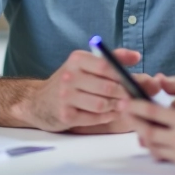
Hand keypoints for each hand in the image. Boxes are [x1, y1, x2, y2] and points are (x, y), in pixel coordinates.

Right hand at [11, 48, 143, 131]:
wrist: (38, 102)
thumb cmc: (70, 82)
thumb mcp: (85, 64)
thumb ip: (112, 59)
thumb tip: (137, 56)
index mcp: (77, 59)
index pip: (107, 66)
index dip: (124, 75)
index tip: (135, 81)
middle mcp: (69, 76)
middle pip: (108, 87)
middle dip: (124, 94)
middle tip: (132, 98)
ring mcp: (66, 96)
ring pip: (103, 104)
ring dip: (115, 107)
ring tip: (119, 106)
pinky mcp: (65, 115)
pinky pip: (95, 118)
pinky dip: (106, 117)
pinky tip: (108, 113)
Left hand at [122, 81, 174, 174]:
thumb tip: (168, 89)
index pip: (153, 112)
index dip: (135, 107)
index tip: (124, 102)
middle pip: (147, 131)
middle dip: (133, 121)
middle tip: (124, 113)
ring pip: (153, 146)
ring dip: (144, 136)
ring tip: (139, 127)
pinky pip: (165, 158)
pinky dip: (158, 149)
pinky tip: (156, 141)